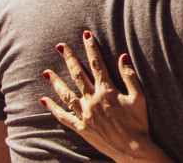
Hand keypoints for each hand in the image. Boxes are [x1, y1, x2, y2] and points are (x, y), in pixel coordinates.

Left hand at [42, 31, 172, 162]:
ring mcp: (84, 114)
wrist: (132, 149)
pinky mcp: (81, 127)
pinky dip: (53, 108)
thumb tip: (123, 56)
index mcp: (107, 91)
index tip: (86, 34)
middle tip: (60, 46)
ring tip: (46, 72)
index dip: (91, 48)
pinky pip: (63, 116)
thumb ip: (130, 76)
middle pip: (77, 75)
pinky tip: (44, 100)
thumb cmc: (138, 123)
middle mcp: (92, 100)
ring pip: (66, 94)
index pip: (97, 64)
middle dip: (69, 58)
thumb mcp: (139, 97)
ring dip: (56, 82)